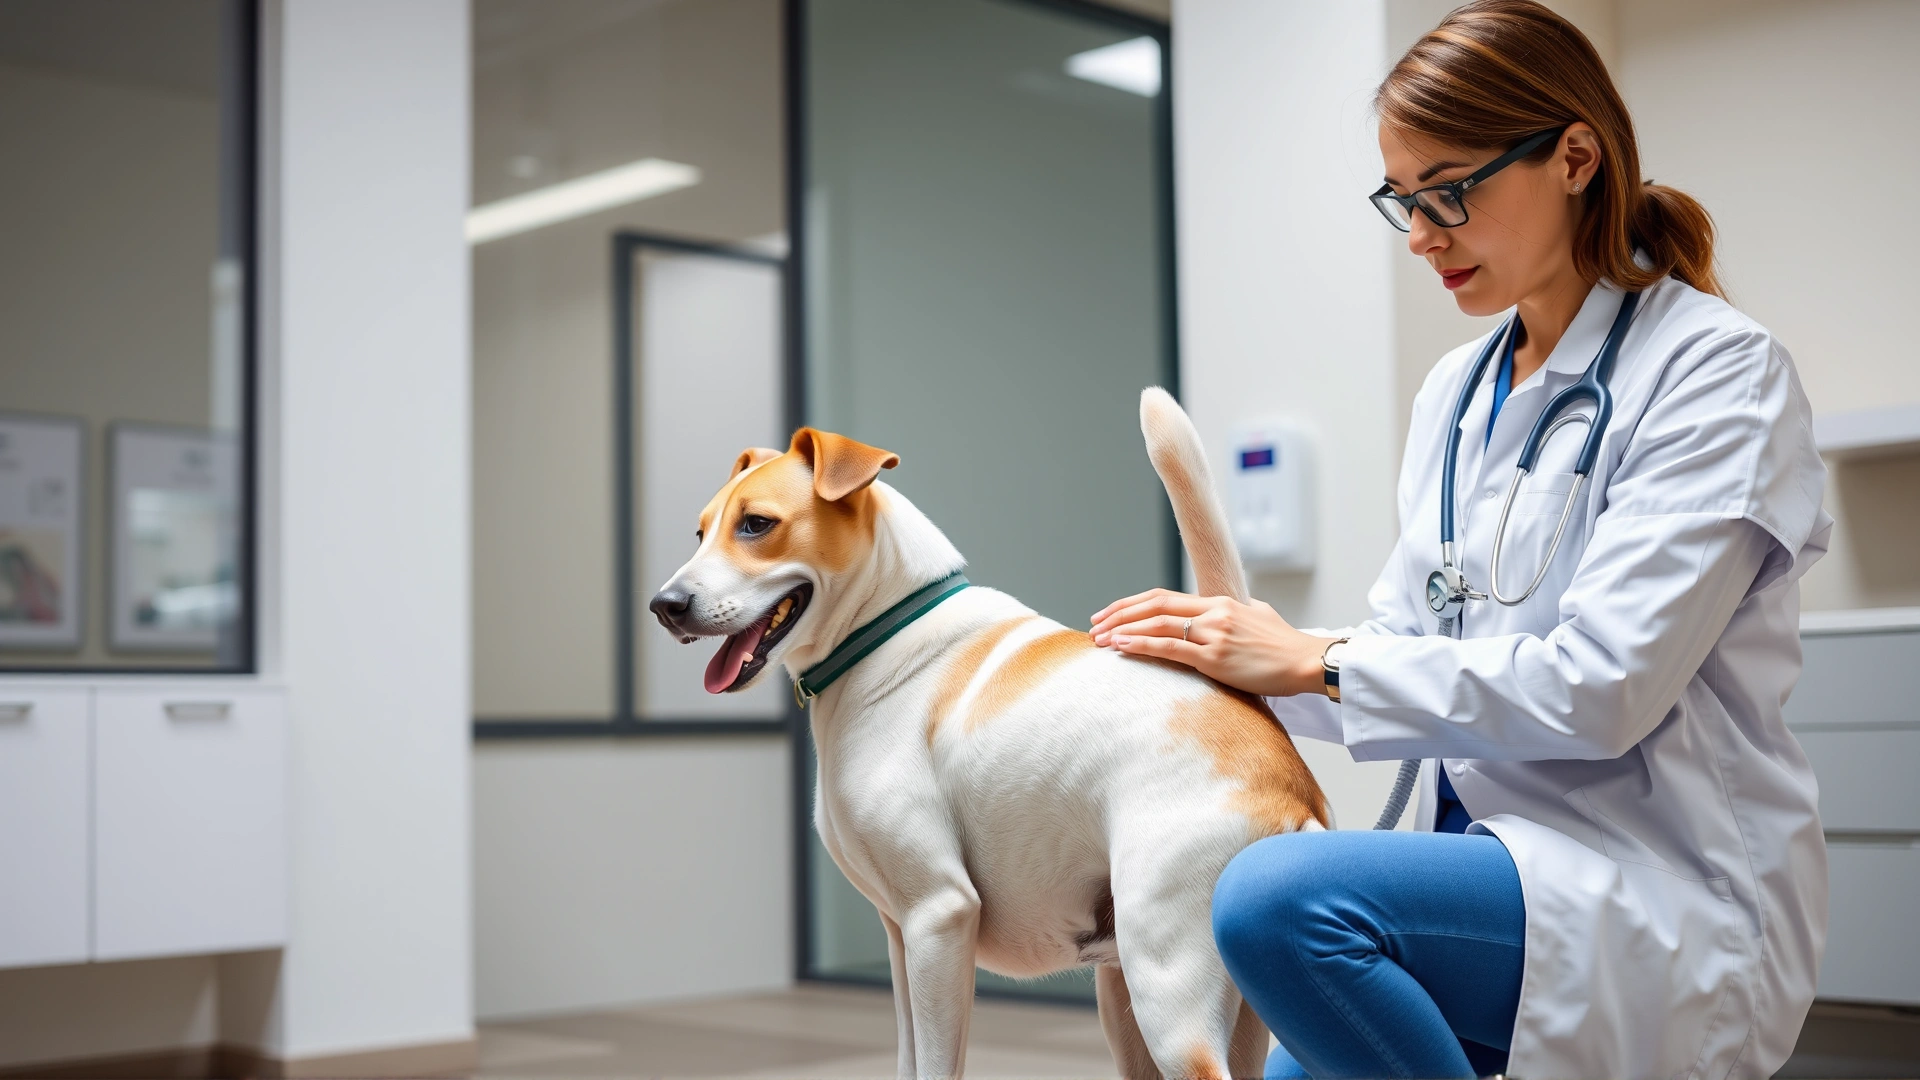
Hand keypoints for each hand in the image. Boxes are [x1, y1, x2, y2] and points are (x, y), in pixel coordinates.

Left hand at [1089, 588, 1336, 697]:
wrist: (1308, 661)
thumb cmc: (1285, 645)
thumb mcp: (1258, 616)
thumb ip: (1235, 611)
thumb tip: (1226, 610)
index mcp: (1219, 602)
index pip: (1164, 596)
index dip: (1132, 603)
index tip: (1110, 613)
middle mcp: (1213, 612)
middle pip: (1154, 604)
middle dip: (1119, 613)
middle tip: (1095, 625)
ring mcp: (1214, 633)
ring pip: (1157, 624)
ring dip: (1123, 630)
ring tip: (1100, 639)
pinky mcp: (1216, 658)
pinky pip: (1170, 648)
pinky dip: (1142, 645)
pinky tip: (1122, 647)